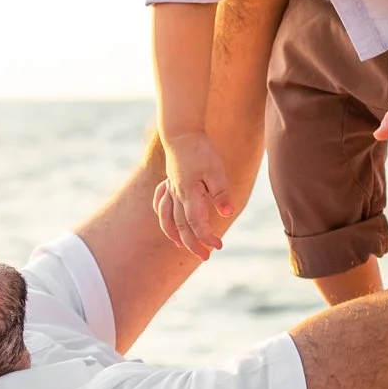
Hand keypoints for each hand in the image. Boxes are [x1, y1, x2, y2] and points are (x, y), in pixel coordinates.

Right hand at [154, 131, 232, 256]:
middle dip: (192, 244)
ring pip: (166, 217)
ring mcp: (171, 188)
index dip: (206, 237)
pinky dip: (162, 213)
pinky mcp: (169, 181)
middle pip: (181, 226)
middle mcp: (177, 195)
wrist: (181, 132)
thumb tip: (227, 213)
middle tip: (206, 257)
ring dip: (173, 234)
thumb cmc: (200, 151)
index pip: (196, 224)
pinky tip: (167, 221)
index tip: (218, 246)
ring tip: (180, 246)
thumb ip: (221, 192)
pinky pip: (160, 202)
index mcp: (189, 194)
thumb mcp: (216, 170)